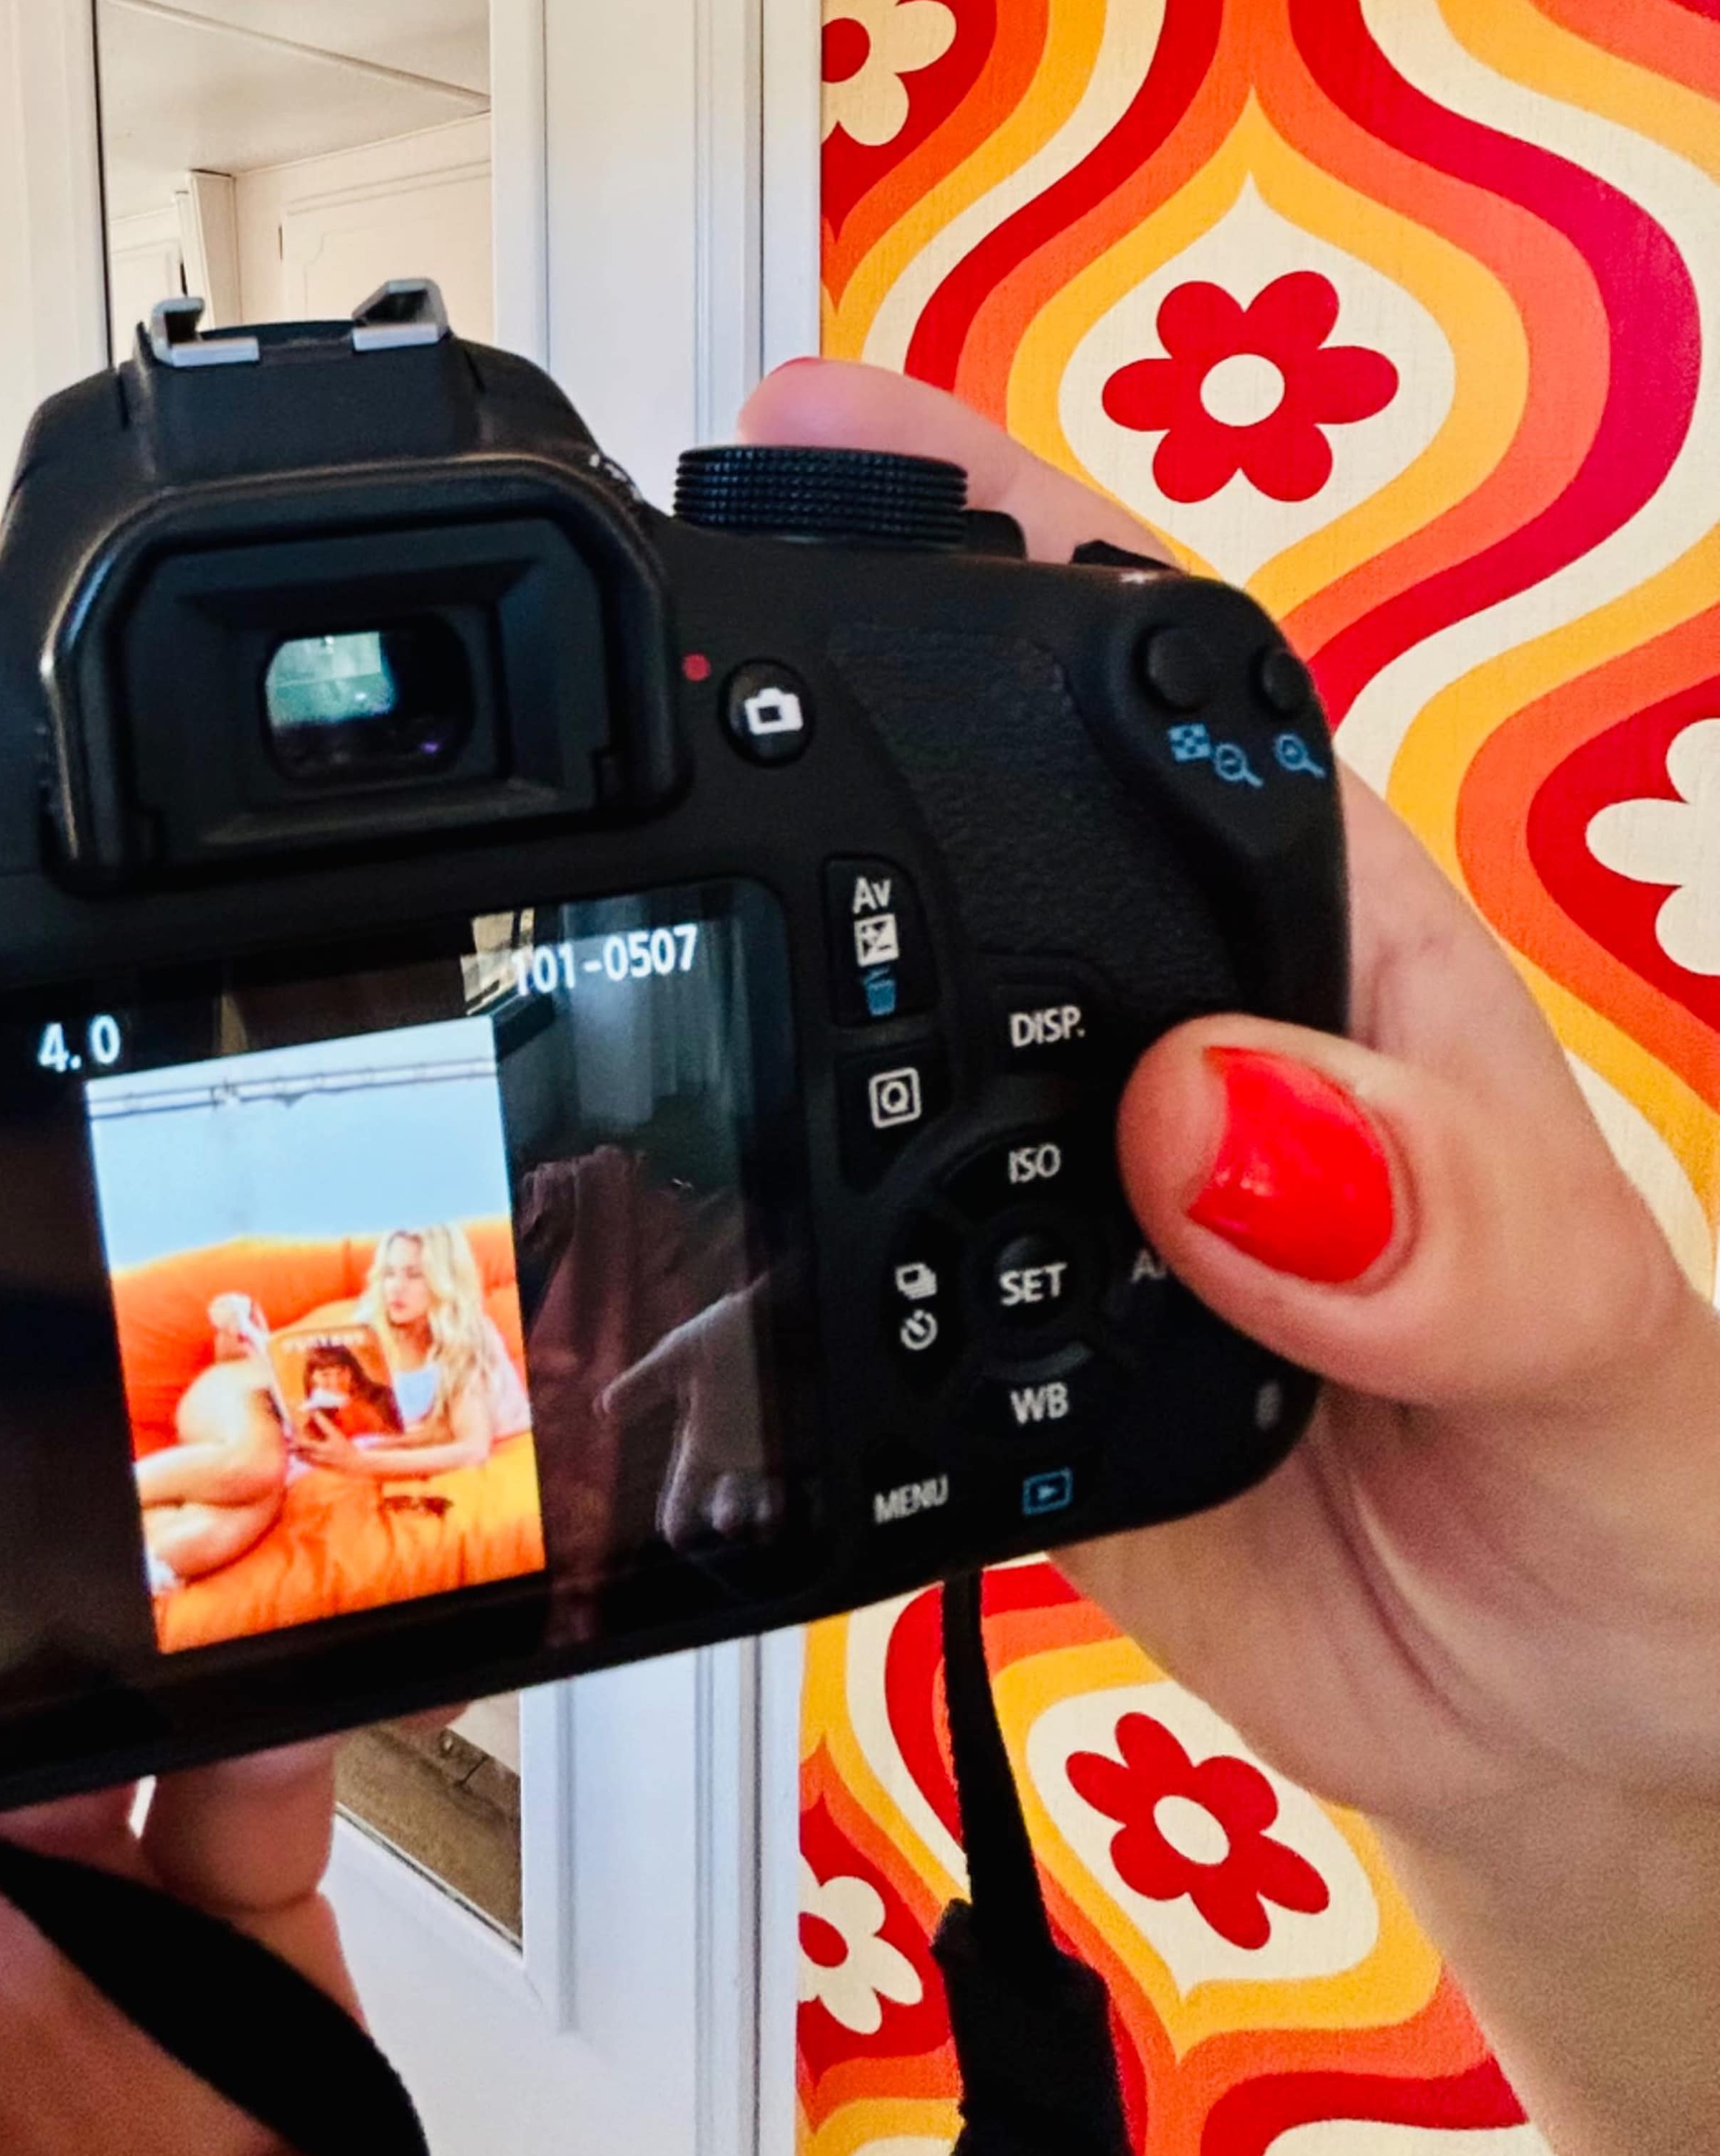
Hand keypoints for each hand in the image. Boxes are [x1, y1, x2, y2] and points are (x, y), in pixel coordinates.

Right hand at [745, 358, 1719, 2155]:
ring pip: (838, 1011)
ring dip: (704, 955)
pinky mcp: (953, 1336)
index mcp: (1320, 936)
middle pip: (940, 810)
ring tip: (544, 905)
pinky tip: (621, 1169)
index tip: (812, 427)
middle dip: (767, 709)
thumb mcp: (1598, 1359)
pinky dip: (709, 1200)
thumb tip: (1227, 1122)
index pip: (1145, 674)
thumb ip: (1455, 1236)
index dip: (982, 524)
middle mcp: (1158, 1020)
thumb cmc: (1632, 1496)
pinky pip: (804, 1236)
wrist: (1551, 1727)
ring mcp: (1043, 1169)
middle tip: (596, 665)